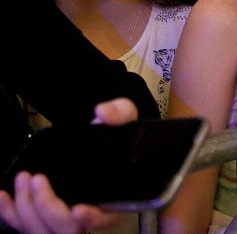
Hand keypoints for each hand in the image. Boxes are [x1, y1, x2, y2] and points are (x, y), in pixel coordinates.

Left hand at [0, 99, 136, 233]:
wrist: (102, 144)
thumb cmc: (114, 138)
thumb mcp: (126, 119)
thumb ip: (121, 113)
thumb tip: (103, 113)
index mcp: (116, 199)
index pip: (106, 220)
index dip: (93, 219)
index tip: (78, 209)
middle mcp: (90, 213)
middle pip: (67, 229)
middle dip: (47, 207)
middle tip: (36, 178)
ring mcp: (65, 218)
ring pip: (42, 230)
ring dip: (26, 208)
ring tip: (22, 178)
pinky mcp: (45, 216)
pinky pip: (24, 224)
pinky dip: (10, 212)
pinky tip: (4, 196)